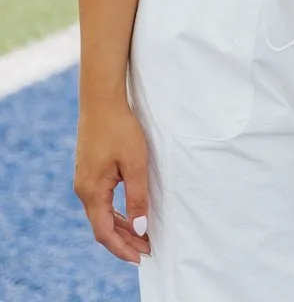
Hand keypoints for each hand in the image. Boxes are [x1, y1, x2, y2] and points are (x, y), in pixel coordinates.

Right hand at [74, 97, 152, 263]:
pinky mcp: (88, 171)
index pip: (104, 232)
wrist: (101, 100)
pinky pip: (100, 200)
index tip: (141, 257)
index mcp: (92, 191)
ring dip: (120, 226)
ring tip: (141, 236)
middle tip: (146, 249)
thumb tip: (139, 228)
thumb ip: (137, 197)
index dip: (122, 248)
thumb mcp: (135, 163)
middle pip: (102, 226)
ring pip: (101, 213)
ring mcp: (84, 180)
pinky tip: (129, 213)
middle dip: (124, 241)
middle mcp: (83, 189)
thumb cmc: (120, 128)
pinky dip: (115, 212)